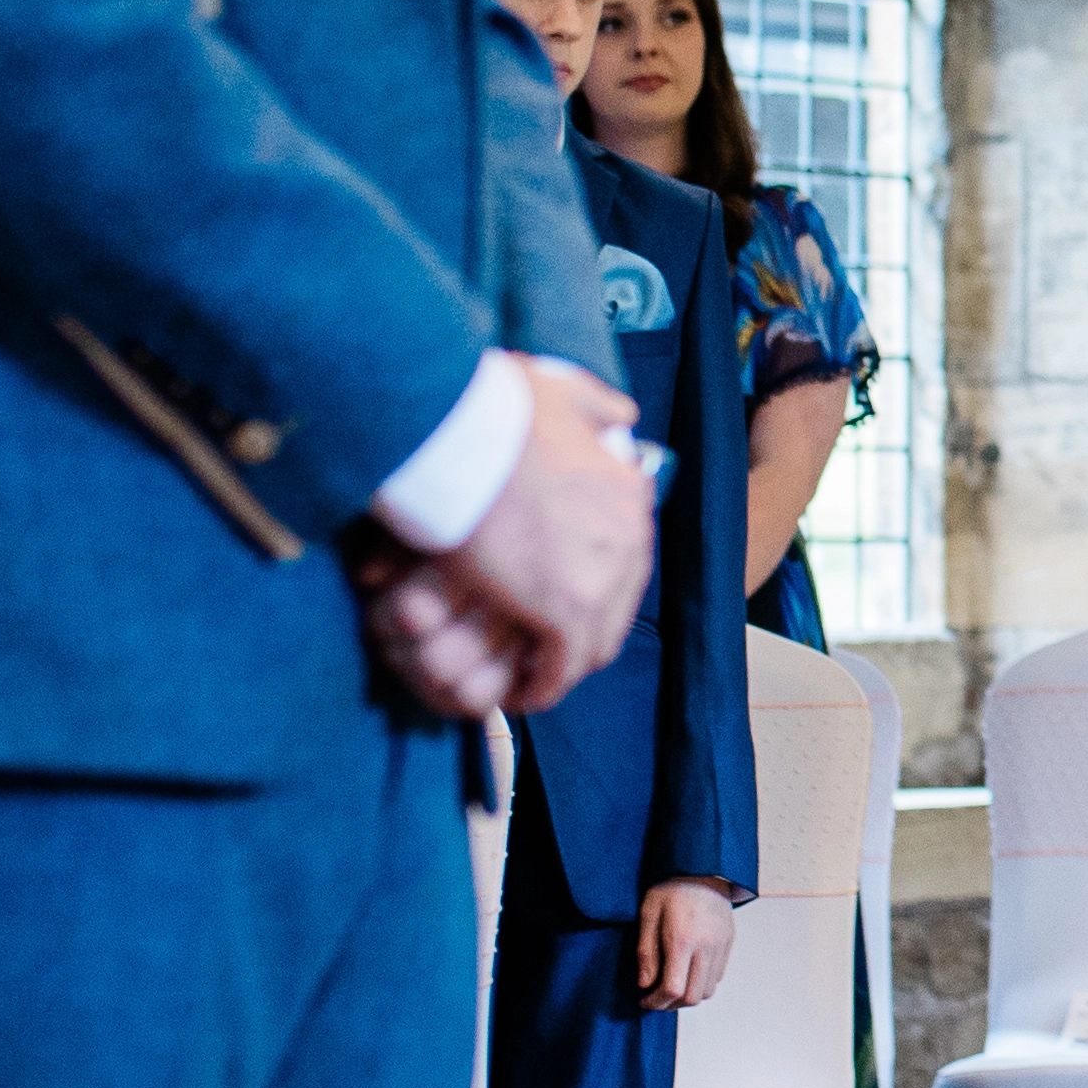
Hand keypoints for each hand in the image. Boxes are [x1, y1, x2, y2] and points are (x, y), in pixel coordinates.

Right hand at [364, 359, 651, 719]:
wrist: (458, 432)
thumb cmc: (492, 410)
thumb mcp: (561, 391)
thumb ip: (597, 405)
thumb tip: (625, 415)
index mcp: (628, 494)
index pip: (623, 561)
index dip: (592, 585)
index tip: (558, 599)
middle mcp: (628, 540)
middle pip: (613, 607)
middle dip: (581, 632)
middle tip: (544, 649)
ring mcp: (600, 579)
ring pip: (591, 645)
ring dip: (561, 665)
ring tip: (529, 679)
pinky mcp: (562, 612)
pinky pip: (559, 669)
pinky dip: (540, 687)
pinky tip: (516, 695)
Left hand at [633, 877, 736, 1013]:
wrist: (702, 867)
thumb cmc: (672, 887)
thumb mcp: (648, 915)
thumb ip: (646, 953)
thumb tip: (645, 984)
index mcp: (682, 940)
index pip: (672, 989)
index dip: (656, 1002)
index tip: (644, 1000)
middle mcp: (706, 947)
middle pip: (692, 997)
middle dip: (671, 1004)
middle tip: (656, 998)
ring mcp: (720, 946)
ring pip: (707, 991)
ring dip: (687, 996)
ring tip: (672, 985)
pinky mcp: (728, 943)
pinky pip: (717, 976)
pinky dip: (701, 983)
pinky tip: (687, 971)